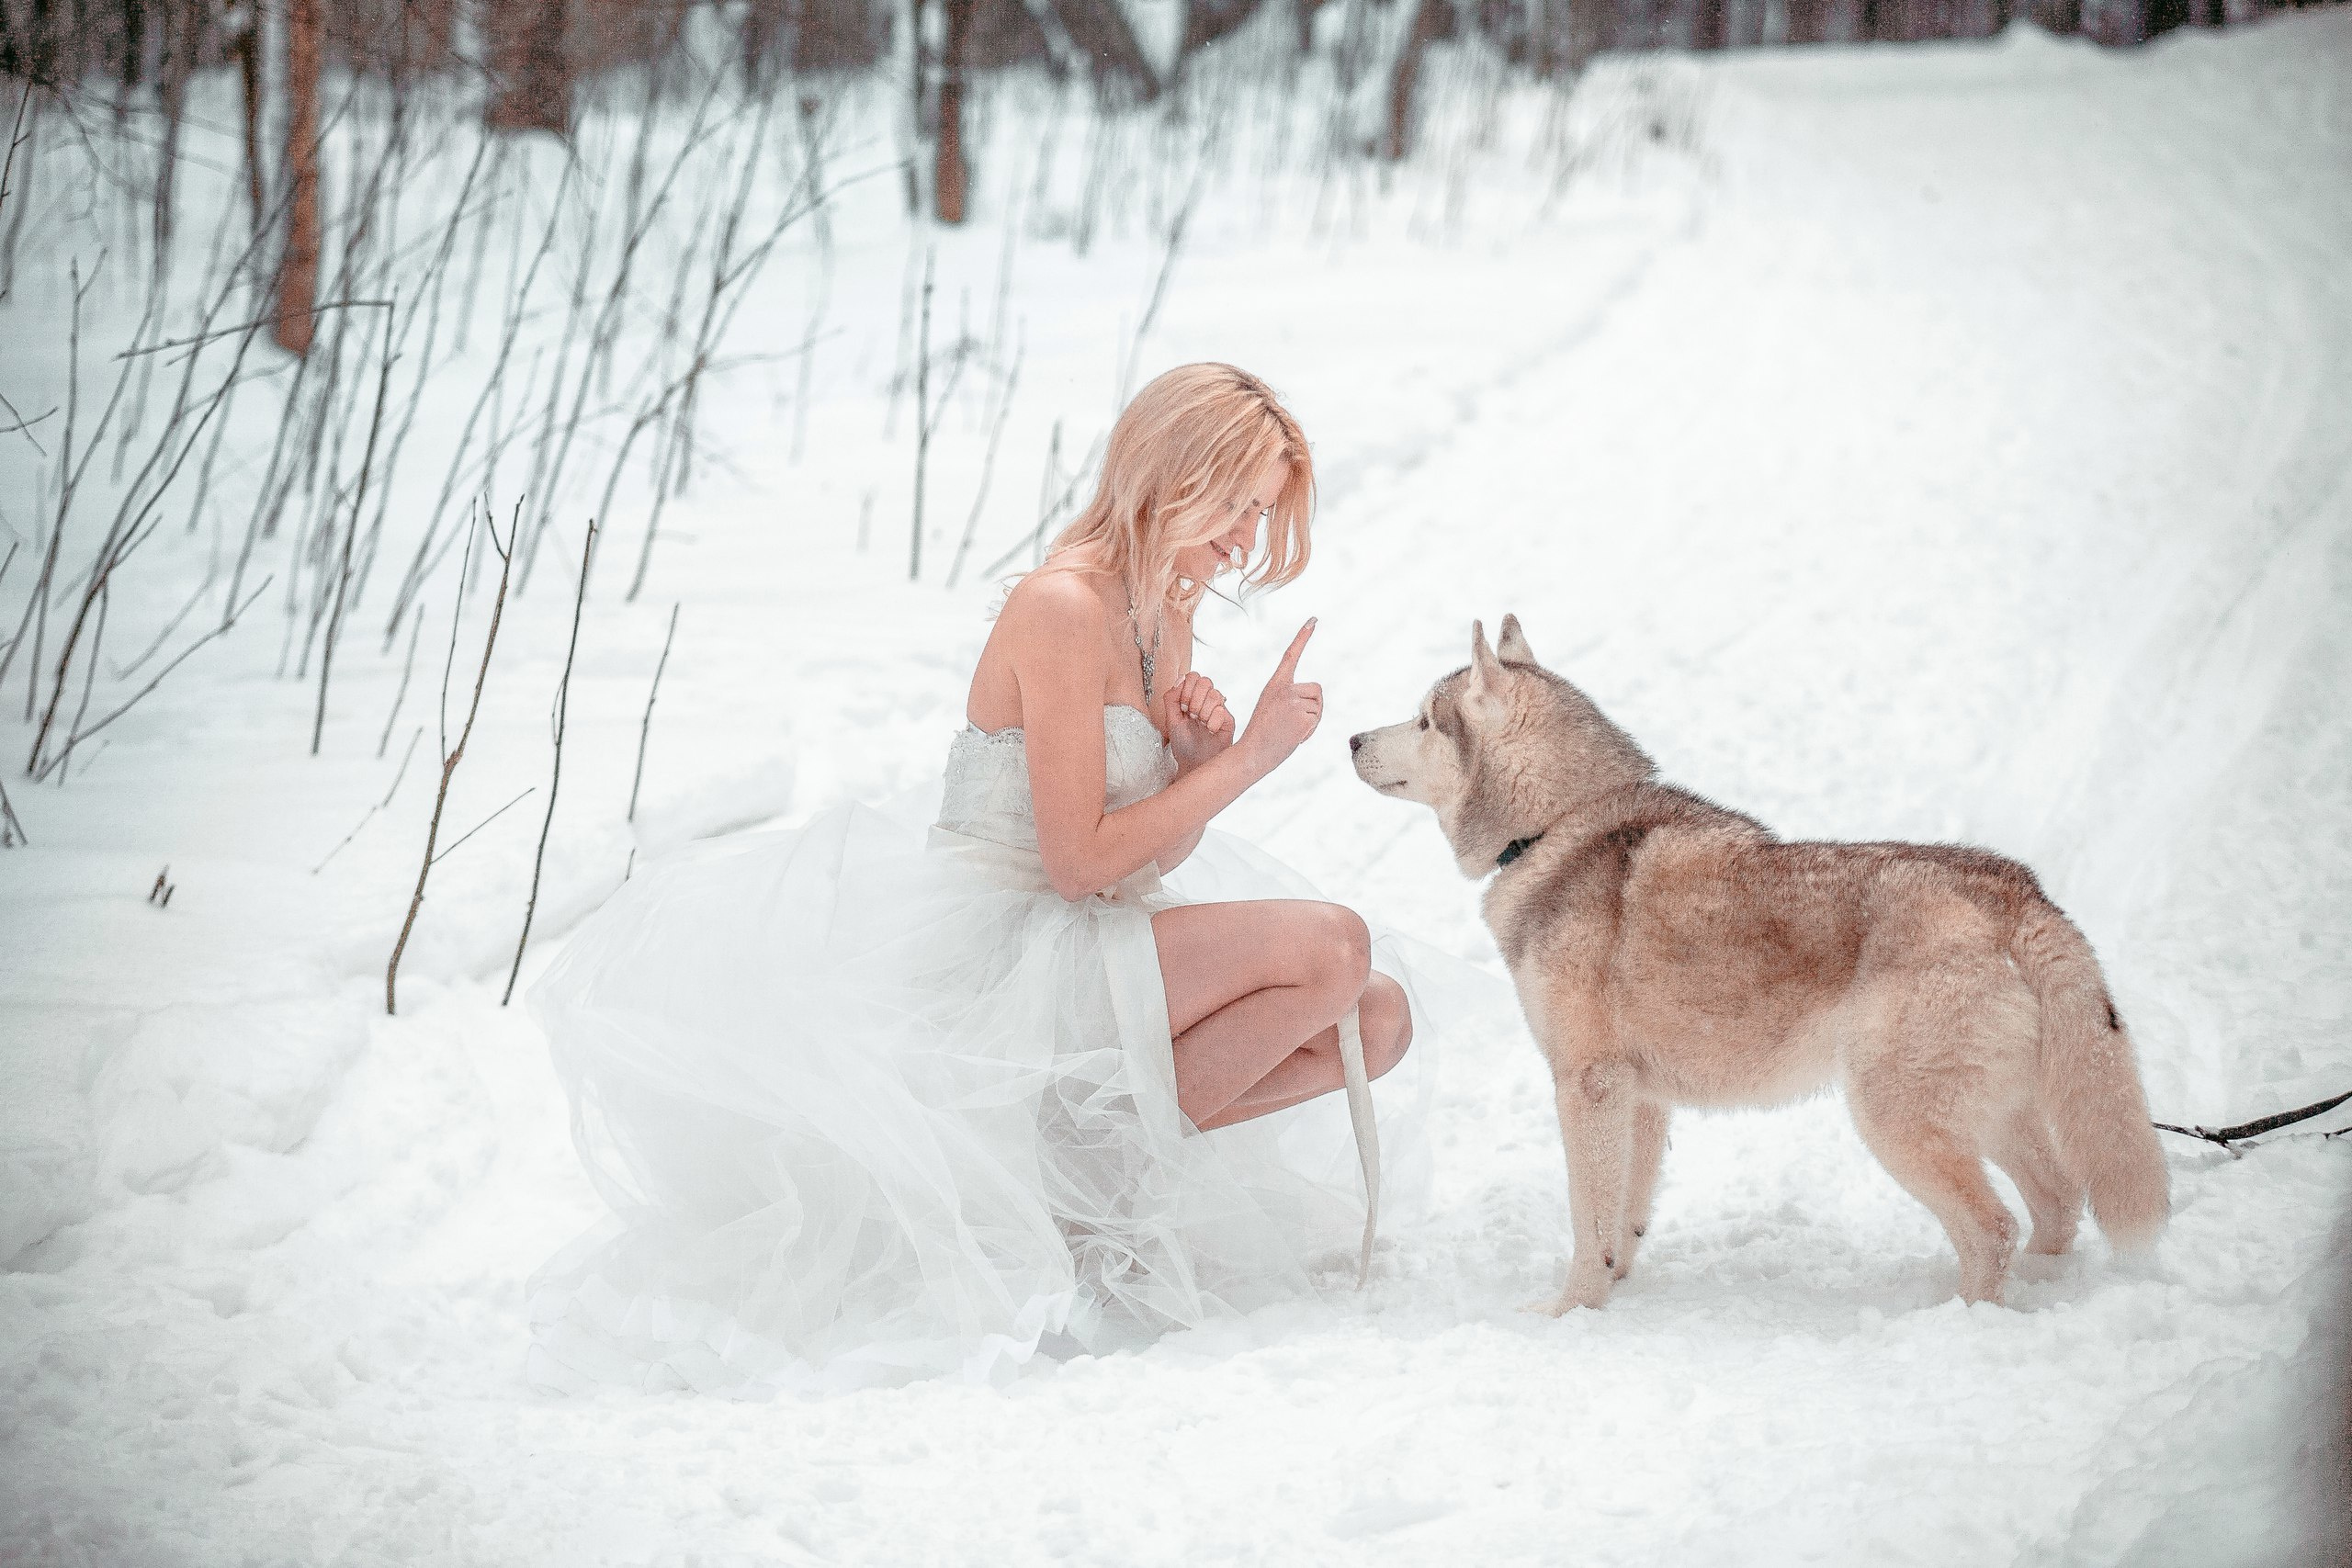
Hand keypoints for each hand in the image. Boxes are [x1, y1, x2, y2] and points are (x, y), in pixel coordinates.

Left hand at [1167, 670, 1234, 771]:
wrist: (1193, 764)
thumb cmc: (1184, 744)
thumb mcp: (1170, 719)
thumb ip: (1171, 698)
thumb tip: (1180, 678)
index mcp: (1193, 697)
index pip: (1193, 676)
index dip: (1186, 689)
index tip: (1182, 707)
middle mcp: (1207, 701)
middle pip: (1205, 681)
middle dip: (1194, 699)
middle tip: (1191, 715)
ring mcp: (1219, 710)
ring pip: (1215, 694)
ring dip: (1202, 712)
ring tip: (1200, 724)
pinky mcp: (1229, 721)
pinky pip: (1222, 711)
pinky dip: (1212, 722)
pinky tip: (1209, 731)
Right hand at [1239, 618, 1321, 770]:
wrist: (1252, 754)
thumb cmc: (1263, 735)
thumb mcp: (1274, 709)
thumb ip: (1292, 700)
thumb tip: (1315, 701)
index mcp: (1275, 684)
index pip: (1291, 655)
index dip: (1303, 637)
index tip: (1313, 620)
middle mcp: (1284, 689)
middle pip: (1316, 689)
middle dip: (1312, 706)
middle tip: (1292, 722)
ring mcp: (1293, 701)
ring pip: (1318, 706)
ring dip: (1310, 721)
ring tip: (1290, 731)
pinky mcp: (1302, 716)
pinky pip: (1317, 719)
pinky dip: (1310, 730)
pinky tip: (1294, 737)